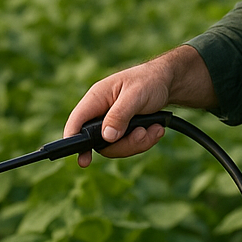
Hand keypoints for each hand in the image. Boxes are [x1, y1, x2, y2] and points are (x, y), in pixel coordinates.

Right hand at [63, 46, 216, 167]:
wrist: (167, 82)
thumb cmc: (149, 81)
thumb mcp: (135, 95)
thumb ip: (120, 115)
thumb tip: (107, 137)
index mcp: (96, 98)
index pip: (76, 122)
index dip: (73, 141)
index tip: (83, 160)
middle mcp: (100, 113)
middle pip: (99, 143)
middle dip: (124, 144)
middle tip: (142, 134)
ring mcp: (112, 123)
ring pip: (116, 147)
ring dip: (138, 142)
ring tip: (154, 128)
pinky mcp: (123, 130)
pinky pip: (128, 146)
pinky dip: (144, 141)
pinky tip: (156, 129)